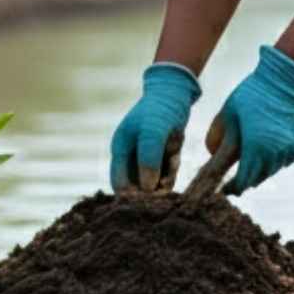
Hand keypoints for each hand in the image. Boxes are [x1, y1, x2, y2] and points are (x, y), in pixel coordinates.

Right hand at [109, 62, 200, 191]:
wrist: (173, 95)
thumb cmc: (158, 111)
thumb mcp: (152, 133)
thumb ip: (148, 160)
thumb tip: (147, 189)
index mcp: (119, 151)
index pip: (119, 185)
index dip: (132, 196)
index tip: (151, 198)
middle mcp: (130, 157)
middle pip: (136, 188)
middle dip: (151, 190)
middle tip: (166, 183)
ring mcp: (145, 158)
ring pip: (153, 184)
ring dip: (164, 180)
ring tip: (171, 160)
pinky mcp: (161, 159)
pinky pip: (166, 176)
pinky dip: (172, 172)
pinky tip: (175, 157)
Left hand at [208, 44, 293, 193]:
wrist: (282, 81)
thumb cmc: (250, 94)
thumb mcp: (228, 112)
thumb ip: (217, 135)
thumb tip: (210, 153)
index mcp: (255, 146)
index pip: (244, 178)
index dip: (233, 187)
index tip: (224, 191)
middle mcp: (274, 151)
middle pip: (258, 178)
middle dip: (245, 182)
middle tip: (233, 184)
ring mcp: (288, 148)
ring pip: (272, 171)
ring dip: (259, 173)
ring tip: (247, 171)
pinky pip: (284, 161)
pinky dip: (274, 162)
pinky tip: (265, 157)